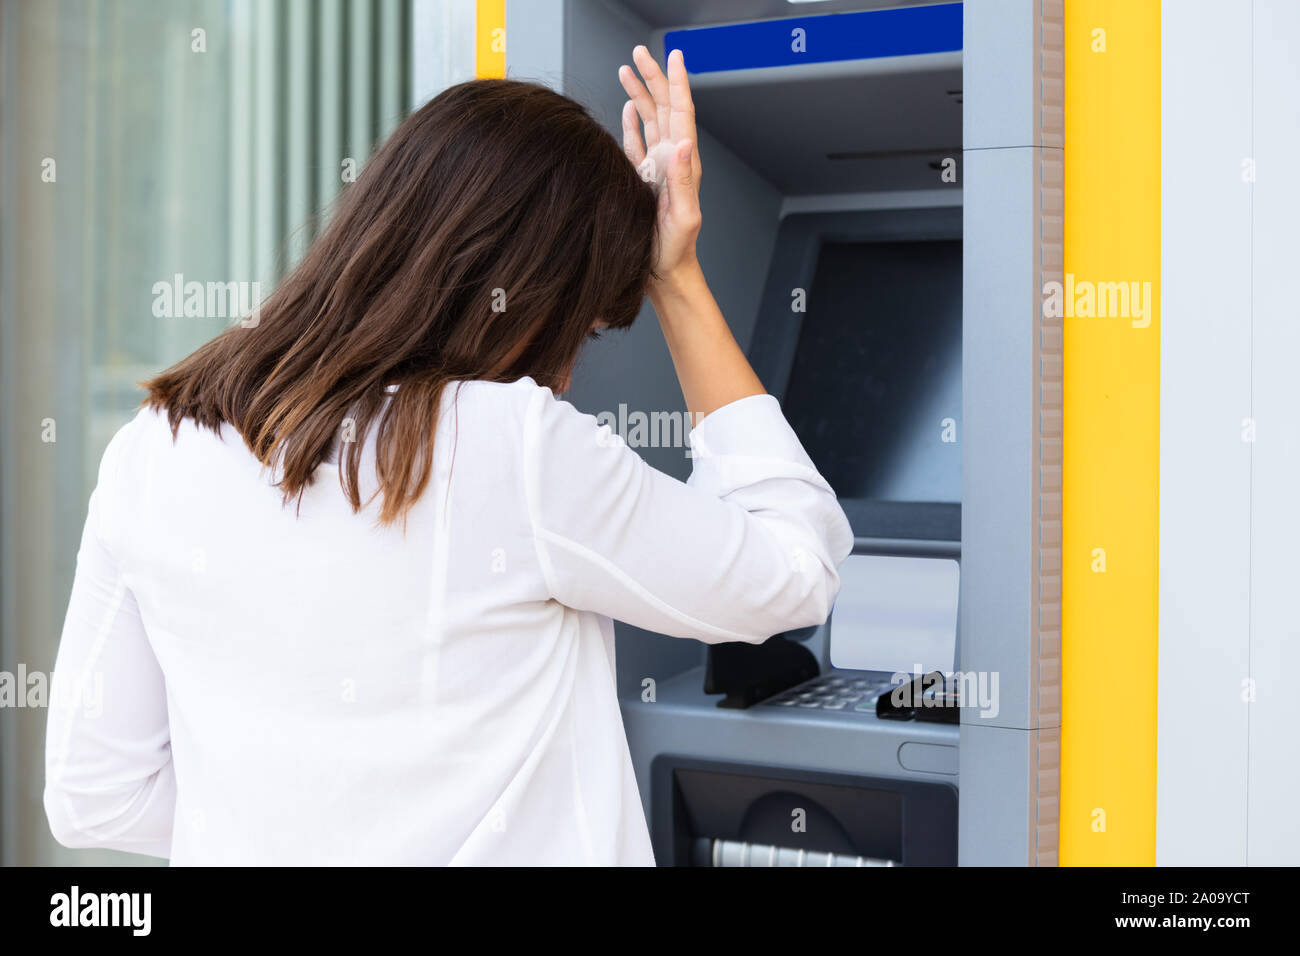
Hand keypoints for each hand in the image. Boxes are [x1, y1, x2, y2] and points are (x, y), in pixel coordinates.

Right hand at [618, 46, 701, 284]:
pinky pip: (636, 143)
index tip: (674, 56)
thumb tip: (685, 142)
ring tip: (627, 71)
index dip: (677, 82)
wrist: (663, 271)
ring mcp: (655, 167)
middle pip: (663, 108)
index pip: (681, 113)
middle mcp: (671, 160)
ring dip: (640, 94)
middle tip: (639, 53)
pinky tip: (629, 108)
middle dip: (653, 78)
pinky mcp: (640, 178)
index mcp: (683, 163)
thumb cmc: (675, 250)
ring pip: (648, 121)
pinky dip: (633, 122)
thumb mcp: (683, 216)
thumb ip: (683, 179)